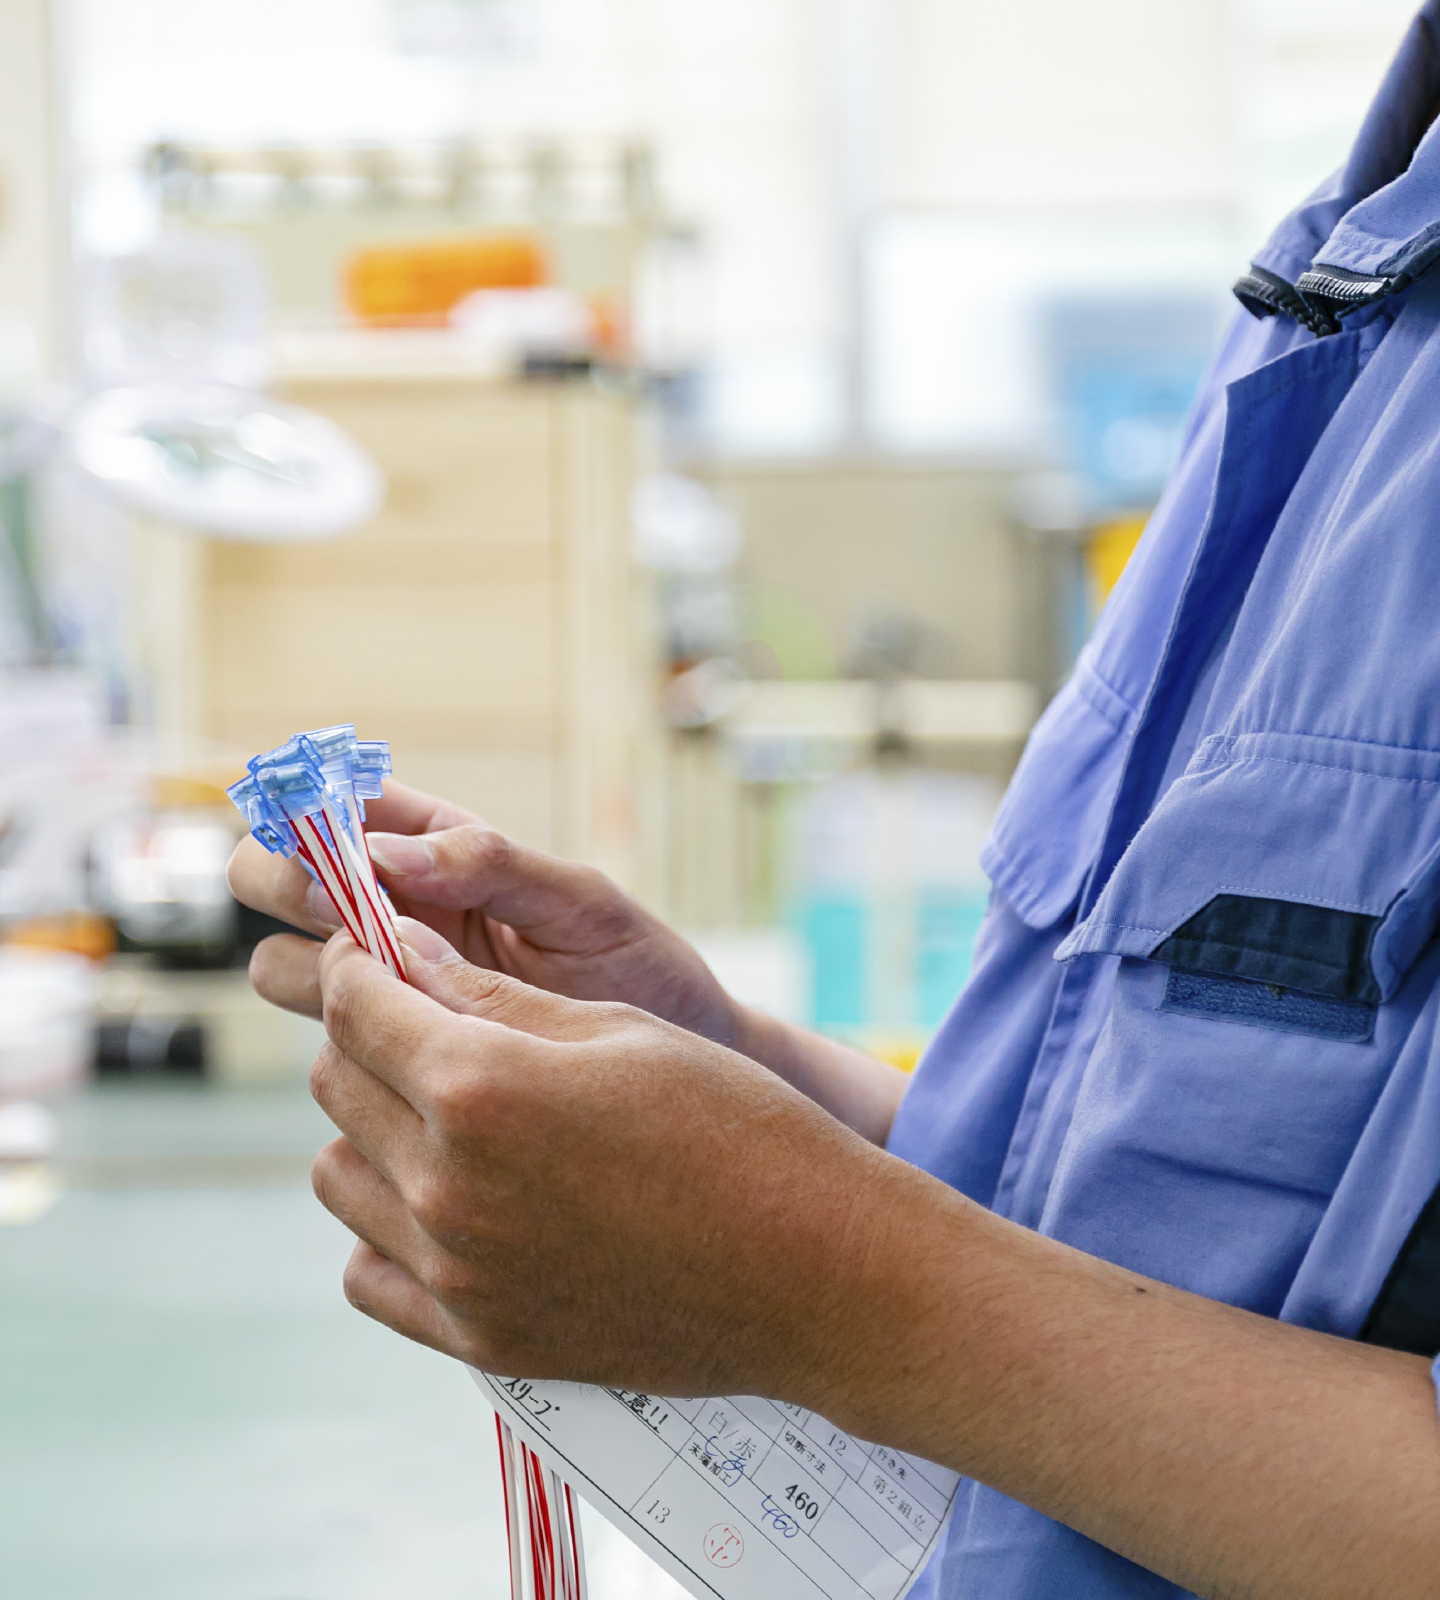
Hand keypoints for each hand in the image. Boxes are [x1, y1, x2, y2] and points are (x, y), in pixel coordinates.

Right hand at [227, 780, 735, 1044]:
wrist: (678, 1072)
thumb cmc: (642, 968)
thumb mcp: (581, 902)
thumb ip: (493, 866)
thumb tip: (385, 851)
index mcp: (441, 852)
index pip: (340, 808)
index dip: (310, 808)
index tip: (331, 839)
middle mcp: (400, 914)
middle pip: (274, 880)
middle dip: (283, 882)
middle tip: (343, 913)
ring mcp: (391, 985)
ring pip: (279, 964)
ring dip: (301, 965)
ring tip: (378, 983)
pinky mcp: (399, 1051)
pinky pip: (327, 1037)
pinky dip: (332, 1032)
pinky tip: (390, 1041)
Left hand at [308, 922, 898, 1400]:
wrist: (812, 1271)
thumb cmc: (733, 1125)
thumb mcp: (616, 1029)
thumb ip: (488, 996)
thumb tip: (399, 956)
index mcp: (481, 1087)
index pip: (353, 1003)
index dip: (359, 961)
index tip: (381, 952)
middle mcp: (447, 1185)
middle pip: (336, 1082)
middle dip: (368, 1033)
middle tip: (427, 1021)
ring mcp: (457, 1273)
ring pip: (337, 1174)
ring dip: (371, 1128)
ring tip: (444, 1112)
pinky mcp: (477, 1336)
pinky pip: (369, 1271)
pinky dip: (387, 1226)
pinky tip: (451, 1198)